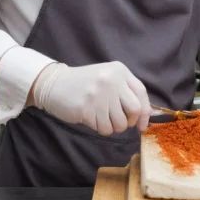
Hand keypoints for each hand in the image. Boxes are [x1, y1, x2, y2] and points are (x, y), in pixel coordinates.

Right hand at [31, 62, 151, 135]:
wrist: (54, 84)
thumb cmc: (85, 84)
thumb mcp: (108, 78)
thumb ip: (126, 91)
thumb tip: (146, 115)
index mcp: (119, 71)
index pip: (141, 93)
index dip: (145, 112)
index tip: (141, 125)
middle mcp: (111, 80)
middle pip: (134, 110)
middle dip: (128, 122)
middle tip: (118, 121)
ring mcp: (99, 94)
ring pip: (119, 123)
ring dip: (112, 127)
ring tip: (101, 118)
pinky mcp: (87, 108)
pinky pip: (104, 128)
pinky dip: (100, 128)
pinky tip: (91, 119)